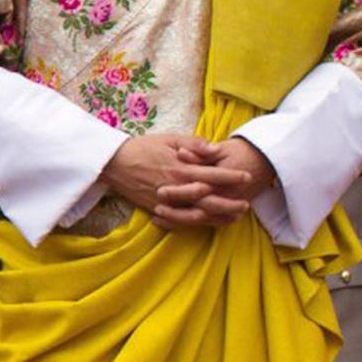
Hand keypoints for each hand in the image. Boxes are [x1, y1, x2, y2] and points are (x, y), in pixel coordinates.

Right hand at [105, 133, 249, 227]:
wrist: (114, 162)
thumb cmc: (144, 147)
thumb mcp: (170, 138)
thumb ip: (194, 143)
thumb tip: (216, 149)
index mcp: (180, 168)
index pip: (212, 174)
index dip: (231, 176)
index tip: (247, 176)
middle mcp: (176, 187)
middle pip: (208, 200)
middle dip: (230, 203)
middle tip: (246, 204)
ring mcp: (167, 201)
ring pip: (197, 214)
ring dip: (217, 216)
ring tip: (235, 217)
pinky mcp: (158, 209)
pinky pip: (181, 221)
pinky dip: (197, 223)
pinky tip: (211, 222)